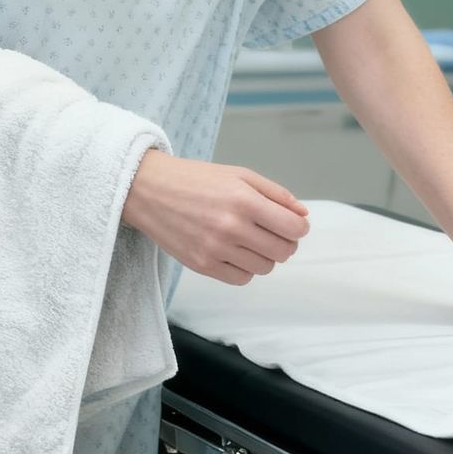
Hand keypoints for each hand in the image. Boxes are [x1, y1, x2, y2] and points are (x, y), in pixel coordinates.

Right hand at [123, 149, 309, 284]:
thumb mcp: (239, 174)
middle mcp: (232, 227)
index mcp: (244, 200)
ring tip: (251, 240)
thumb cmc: (196, 179)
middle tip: (273, 232)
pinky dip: (245, 269)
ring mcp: (216, 249)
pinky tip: (236, 253)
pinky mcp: (201, 265)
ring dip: (265, 256)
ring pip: (264, 268)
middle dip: (285, 242)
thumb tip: (303, 215)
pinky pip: (241, 279)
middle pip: (283, 251)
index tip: (293, 224)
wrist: (149, 190)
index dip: (299, 227)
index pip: (294, 228)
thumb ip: (276, 194)